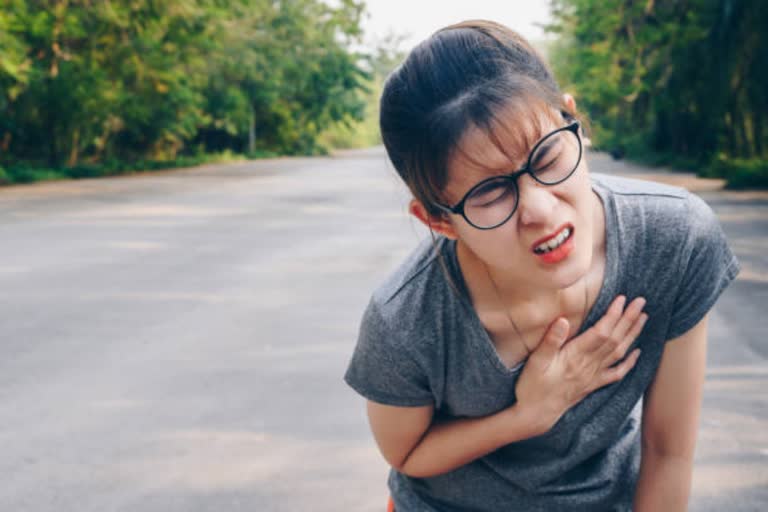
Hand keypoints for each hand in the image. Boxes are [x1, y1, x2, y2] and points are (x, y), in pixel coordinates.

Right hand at [515, 295, 647, 432]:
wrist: (536, 414)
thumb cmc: (532, 387)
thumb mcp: (536, 362)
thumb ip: (550, 341)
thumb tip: (562, 320)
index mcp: (575, 356)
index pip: (601, 332)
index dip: (613, 315)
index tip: (621, 299)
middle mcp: (588, 365)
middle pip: (615, 339)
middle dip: (629, 319)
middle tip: (641, 302)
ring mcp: (593, 376)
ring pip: (619, 352)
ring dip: (632, 334)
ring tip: (643, 318)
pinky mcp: (592, 384)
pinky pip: (616, 373)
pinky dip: (629, 362)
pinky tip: (637, 352)